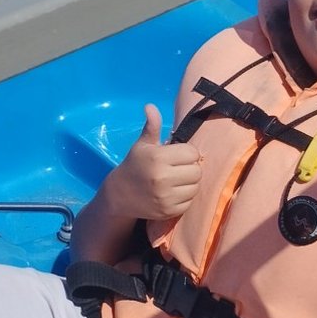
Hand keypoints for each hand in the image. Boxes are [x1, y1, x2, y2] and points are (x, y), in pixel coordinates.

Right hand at [102, 105, 201, 221]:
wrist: (119, 194)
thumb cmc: (135, 165)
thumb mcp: (142, 144)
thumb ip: (152, 125)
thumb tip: (150, 106)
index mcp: (158, 157)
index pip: (192, 153)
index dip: (188, 153)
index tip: (177, 156)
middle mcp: (162, 177)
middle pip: (197, 171)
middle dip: (190, 168)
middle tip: (178, 169)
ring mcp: (165, 197)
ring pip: (195, 187)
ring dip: (189, 183)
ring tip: (177, 180)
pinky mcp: (168, 211)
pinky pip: (189, 202)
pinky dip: (185, 197)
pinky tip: (173, 192)